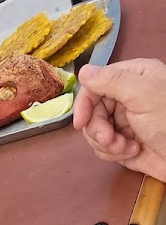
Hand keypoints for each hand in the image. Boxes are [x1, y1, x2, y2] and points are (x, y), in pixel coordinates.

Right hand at [73, 59, 165, 182]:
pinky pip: (103, 148)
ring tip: (125, 147)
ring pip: (95, 132)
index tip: (80, 122)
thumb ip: (112, 81)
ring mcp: (124, 122)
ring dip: (106, 143)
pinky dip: (113, 153)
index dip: (84, 103)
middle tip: (109, 139)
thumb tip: (83, 71)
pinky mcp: (123, 144)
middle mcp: (127, 97)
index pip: (96, 84)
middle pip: (93, 111)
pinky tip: (132, 152)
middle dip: (98, 128)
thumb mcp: (143, 95)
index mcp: (134, 77)